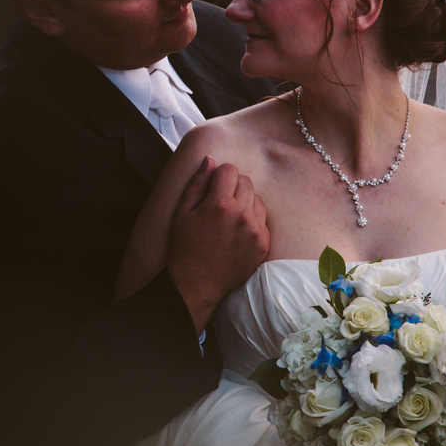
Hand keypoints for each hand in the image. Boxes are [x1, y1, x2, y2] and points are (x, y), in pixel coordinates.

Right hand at [167, 156, 269, 332]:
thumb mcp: (182, 213)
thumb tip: (210, 159)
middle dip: (232, 187)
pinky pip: (263, 219)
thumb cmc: (184, 248)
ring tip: (229, 219)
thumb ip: (197, 183)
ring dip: (245, 203)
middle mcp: (241, 216)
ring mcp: (255, 231)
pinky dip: (252, 221)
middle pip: (246, 182)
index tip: (213, 187)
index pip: (230, 170)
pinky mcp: (263, 244)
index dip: (219, 176)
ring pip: (257, 199)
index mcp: (219, 205)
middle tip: (219, 204)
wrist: (196, 285)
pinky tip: (236, 233)